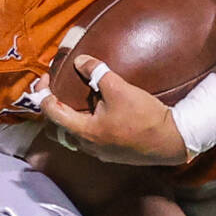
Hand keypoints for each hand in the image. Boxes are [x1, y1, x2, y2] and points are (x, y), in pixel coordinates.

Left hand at [40, 56, 188, 165]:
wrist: (172, 140)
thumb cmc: (144, 116)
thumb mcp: (119, 89)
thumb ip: (97, 73)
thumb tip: (80, 61)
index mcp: (85, 132)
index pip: (52, 113)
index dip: (43, 94)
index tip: (44, 80)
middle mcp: (88, 146)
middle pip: (58, 129)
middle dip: (53, 109)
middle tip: (54, 91)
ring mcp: (100, 153)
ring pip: (74, 135)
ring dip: (70, 118)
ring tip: (74, 100)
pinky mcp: (112, 154)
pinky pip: (89, 139)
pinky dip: (84, 125)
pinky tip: (96, 112)